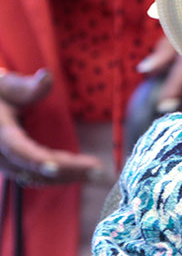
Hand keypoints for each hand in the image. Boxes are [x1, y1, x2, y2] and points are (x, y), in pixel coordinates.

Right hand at [0, 69, 102, 184]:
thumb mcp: (7, 85)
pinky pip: (35, 177)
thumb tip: (46, 77)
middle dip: (66, 171)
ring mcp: (4, 164)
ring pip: (35, 177)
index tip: (58, 166)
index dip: (37, 160)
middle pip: (33, 169)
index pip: (18, 149)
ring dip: (66, 177)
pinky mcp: (13, 167)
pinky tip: (81, 174)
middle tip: (99, 172)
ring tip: (96, 174)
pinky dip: (58, 177)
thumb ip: (26, 86)